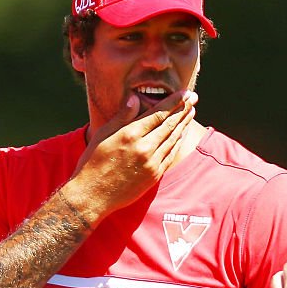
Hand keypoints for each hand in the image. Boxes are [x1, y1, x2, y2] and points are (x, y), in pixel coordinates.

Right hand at [65, 89, 197, 224]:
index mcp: (131, 134)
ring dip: (183, 124)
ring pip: (173, 139)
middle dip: (183, 109)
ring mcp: (151, 163)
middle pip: (170, 125)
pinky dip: (178, 142)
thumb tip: (135, 98)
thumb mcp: (103, 134)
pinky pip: (170, 155)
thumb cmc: (93, 162)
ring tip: (191, 112)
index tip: (185, 93)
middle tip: (194, 98)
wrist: (93, 194)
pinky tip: (182, 134)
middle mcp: (144, 148)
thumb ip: (122, 116)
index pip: (158, 114)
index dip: (174, 102)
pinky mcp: (154, 176)